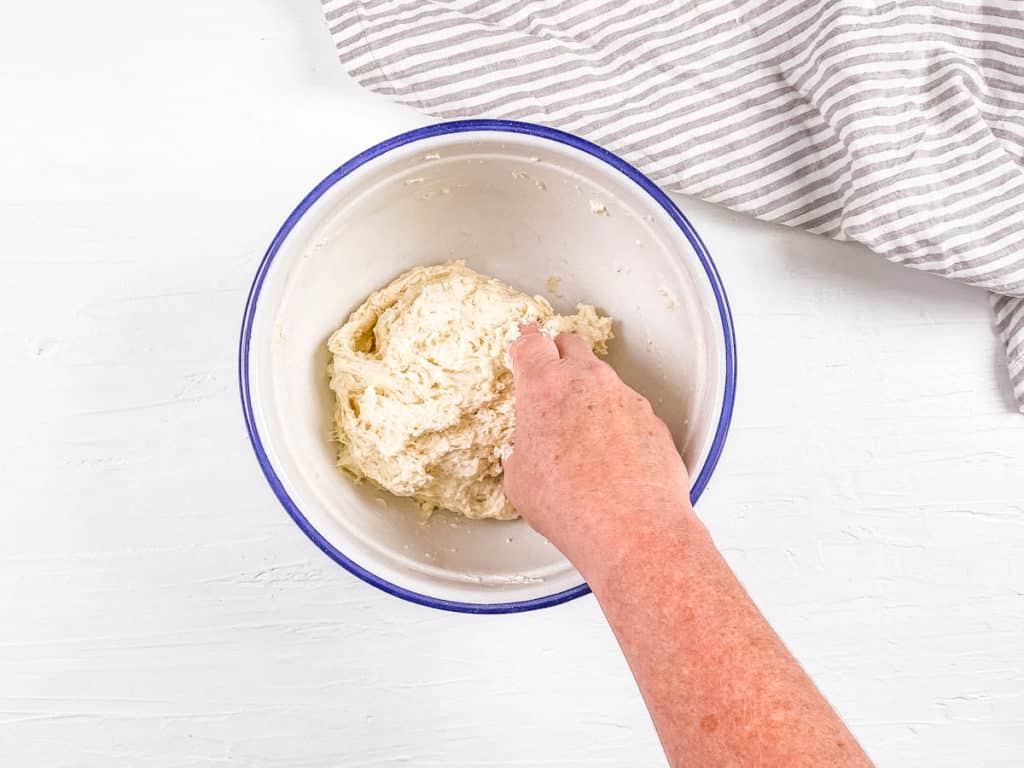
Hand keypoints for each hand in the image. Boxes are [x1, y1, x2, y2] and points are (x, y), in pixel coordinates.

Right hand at [503, 326, 690, 558]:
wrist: (629, 526)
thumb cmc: (568, 504)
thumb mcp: (521, 479)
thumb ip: (522, 451)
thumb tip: (526, 456)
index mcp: (544, 387)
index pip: (530, 344)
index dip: (524, 342)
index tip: (524, 342)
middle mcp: (587, 381)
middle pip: (571, 345)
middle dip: (559, 356)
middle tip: (552, 379)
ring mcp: (624, 397)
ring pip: (603, 380)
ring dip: (591, 396)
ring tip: (584, 436)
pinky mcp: (652, 419)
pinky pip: (629, 410)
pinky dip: (618, 424)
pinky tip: (614, 456)